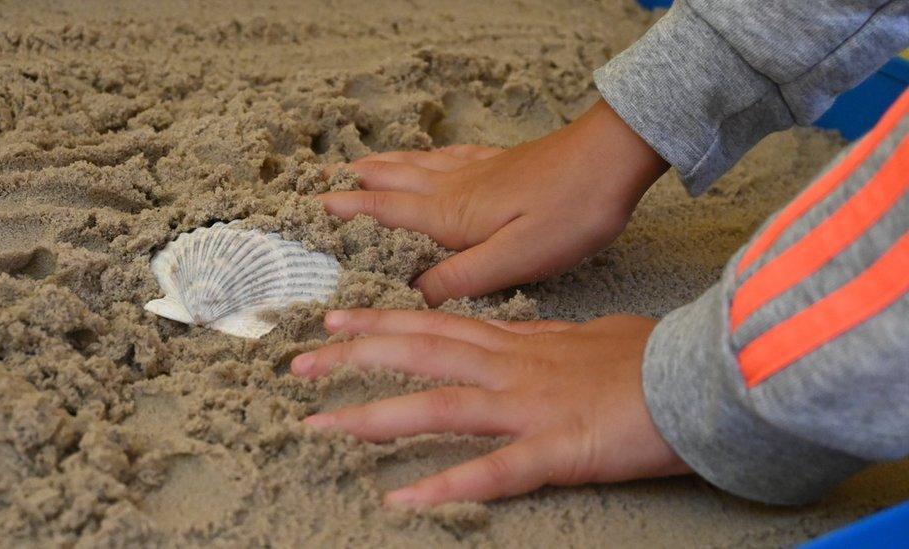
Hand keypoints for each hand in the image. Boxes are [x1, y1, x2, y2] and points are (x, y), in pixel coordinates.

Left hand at [290, 309, 689, 506]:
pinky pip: (495, 471)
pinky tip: (405, 500)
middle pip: (420, 354)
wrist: (704, 375)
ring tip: (321, 425)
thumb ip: (548, 341)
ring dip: (375, 416)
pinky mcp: (559, 449)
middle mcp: (514, 368)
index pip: (437, 325)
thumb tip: (528, 337)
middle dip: (354, 357)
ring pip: (439, 405)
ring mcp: (531, 407)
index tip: (335, 318)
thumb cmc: (651, 357)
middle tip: (299, 362)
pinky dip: (448, 486)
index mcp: (521, 343)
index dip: (381, 322)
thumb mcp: (590, 337)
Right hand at [318, 99, 668, 305]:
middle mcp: (455, 189)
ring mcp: (478, 172)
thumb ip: (459, 278)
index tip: (311, 211)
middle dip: (355, 187)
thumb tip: (409, 297)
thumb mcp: (514, 258)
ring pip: (417, 168)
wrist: (612, 160)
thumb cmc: (569, 213)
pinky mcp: (502, 163)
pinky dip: (425, 156)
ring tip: (358, 166)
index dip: (348, 214)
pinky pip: (449, 156)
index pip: (386, 215)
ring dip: (383, 168)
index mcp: (451, 216)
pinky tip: (428, 156)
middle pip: (393, 185)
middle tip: (323, 185)